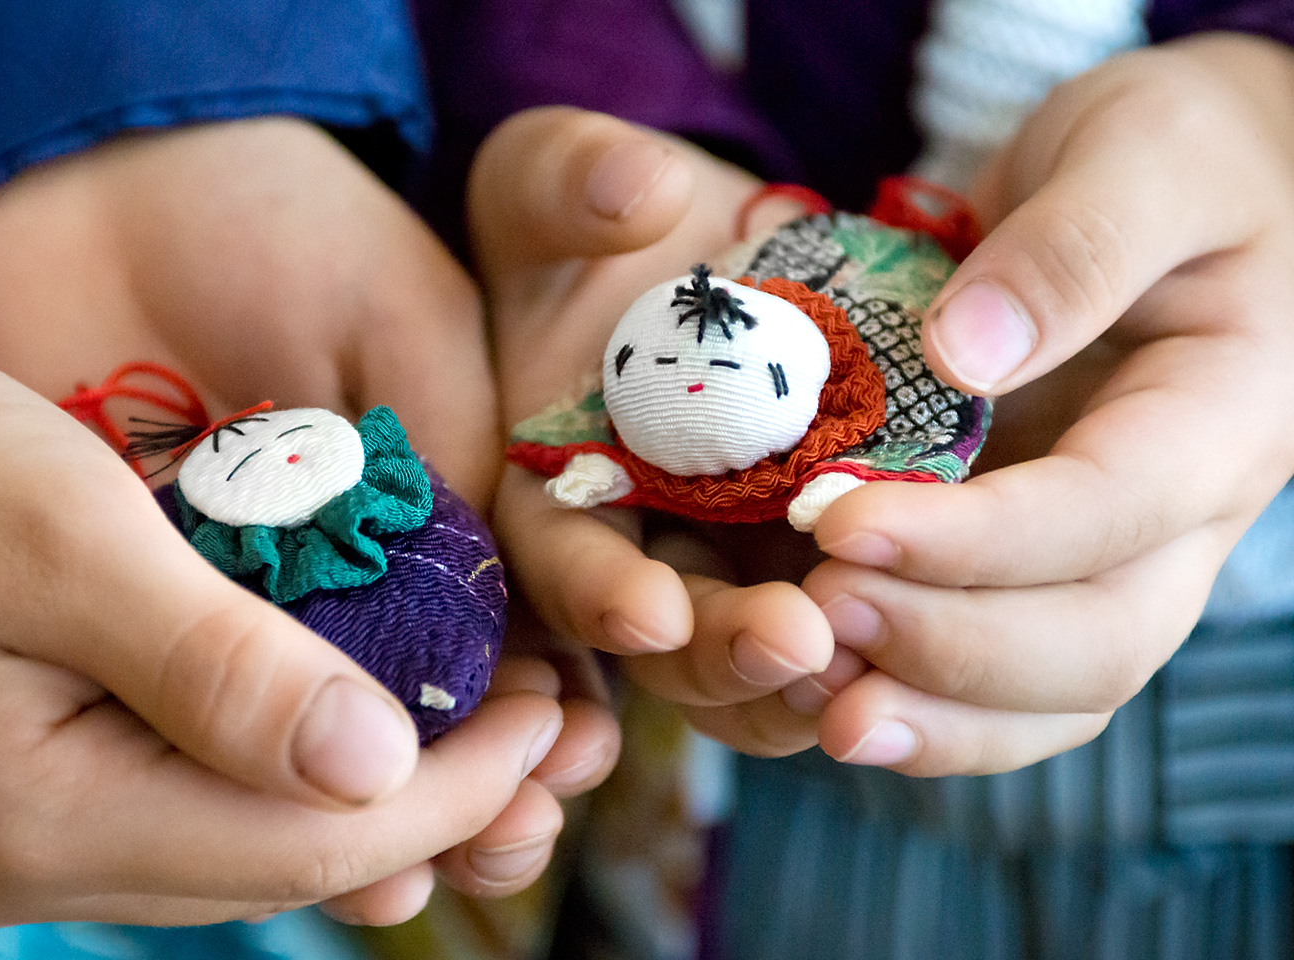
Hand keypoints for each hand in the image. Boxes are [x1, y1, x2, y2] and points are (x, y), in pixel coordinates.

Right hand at [0, 117, 617, 913]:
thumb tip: (377, 771)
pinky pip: (193, 797)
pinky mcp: (22, 793)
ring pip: (247, 837)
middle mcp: (28, 867)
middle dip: (437, 791)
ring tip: (489, 709)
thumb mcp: (68, 536)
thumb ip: (223, 666)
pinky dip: (289, 753)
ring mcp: (20, 840)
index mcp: (35, 823)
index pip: (306, 840)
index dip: (454, 784)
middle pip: (287, 856)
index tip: (554, 707)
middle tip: (555, 715)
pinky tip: (362, 697)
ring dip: (374, 776)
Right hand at [471, 107, 843, 757]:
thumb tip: (640, 192)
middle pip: (669, 643)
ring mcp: (731, 560)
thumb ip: (573, 183)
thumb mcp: (560, 179)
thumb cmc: (595, 217)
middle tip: (802, 641)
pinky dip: (880, 648)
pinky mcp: (819, 551)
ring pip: (758, 663)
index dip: (599, 594)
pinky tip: (933, 636)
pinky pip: (846, 631)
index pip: (562, 558)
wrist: (696, 244)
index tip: (652, 610)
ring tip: (875, 659)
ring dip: (809, 680)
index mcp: (555, 483)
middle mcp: (639, 545)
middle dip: (725, 654)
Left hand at [802, 34, 1293, 774]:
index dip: (975, 541)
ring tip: (807, 700)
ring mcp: (1119, 551)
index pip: (1107, 511)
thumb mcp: (1140, 151)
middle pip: (1094, 642)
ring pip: (1055, 690)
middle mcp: (1183, 514)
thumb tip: (964, 354)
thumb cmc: (1181, 148)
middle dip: (946, 649)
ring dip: (934, 714)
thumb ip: (1072, 246)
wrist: (1197, 183)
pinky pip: (1008, 673)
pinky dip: (924, 698)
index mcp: (1223, 413)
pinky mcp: (1049, 559)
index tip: (837, 522)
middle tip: (811, 624)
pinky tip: (827, 696)